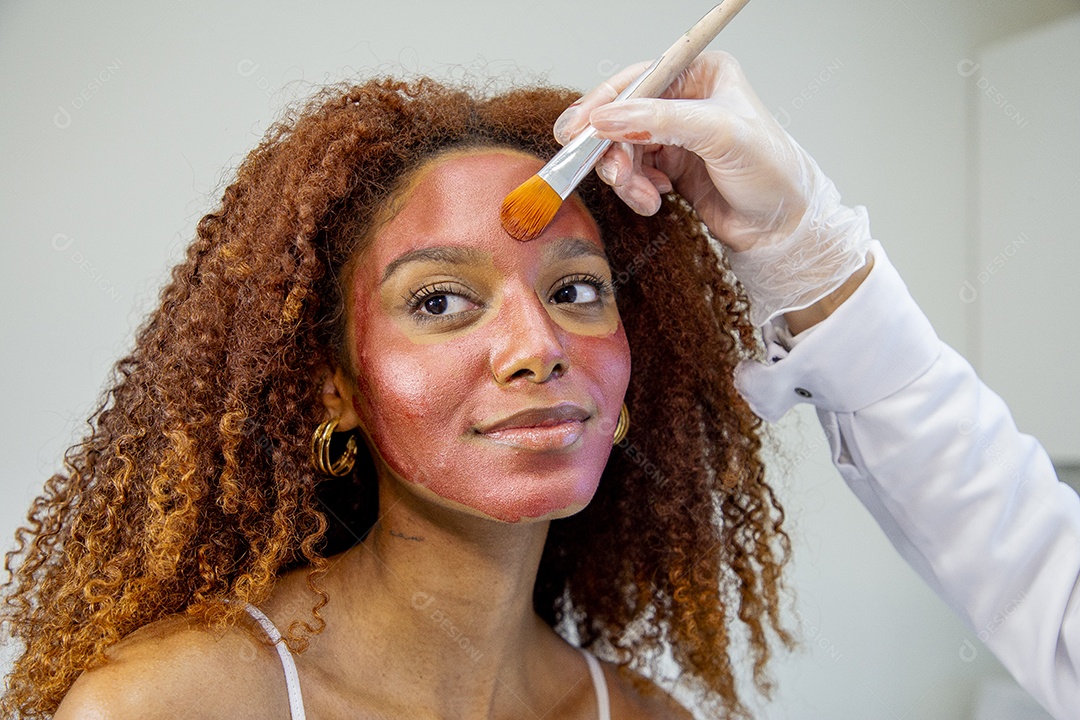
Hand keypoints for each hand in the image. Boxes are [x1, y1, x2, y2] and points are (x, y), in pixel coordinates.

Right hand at [553, 51, 871, 326]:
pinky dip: (635, 190)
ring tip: (642, 196)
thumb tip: (605, 118)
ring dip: (625, 176)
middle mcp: (685, 101)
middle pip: (622, 116)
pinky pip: (632, 174)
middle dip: (612, 148)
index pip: (639, 79)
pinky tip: (653, 201)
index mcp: (701, 74)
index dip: (604, 103)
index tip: (578, 129)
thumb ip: (660, 121)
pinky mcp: (670, 168)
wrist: (781, 228)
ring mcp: (675, 135)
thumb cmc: (771, 173)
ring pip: (622, 149)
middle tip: (613, 174)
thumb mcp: (718, 134)